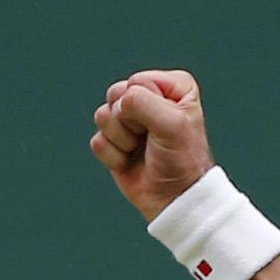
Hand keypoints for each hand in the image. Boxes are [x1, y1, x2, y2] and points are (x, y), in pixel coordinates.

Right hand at [91, 68, 216, 220]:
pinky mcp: (114, 141)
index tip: (164, 126)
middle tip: (151, 138)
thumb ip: (143, 101)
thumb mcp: (173, 123)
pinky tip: (130, 162)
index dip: (147, 105)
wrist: (173, 199)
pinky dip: (114, 156)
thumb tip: (117, 103)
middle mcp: (150, 98)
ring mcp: (129, 120)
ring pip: (102, 116)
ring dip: (121, 139)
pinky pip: (97, 141)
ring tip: (140, 150)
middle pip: (116, 94)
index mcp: (172, 87)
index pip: (138, 81)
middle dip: (129, 121)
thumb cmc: (182, 160)